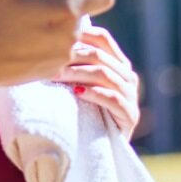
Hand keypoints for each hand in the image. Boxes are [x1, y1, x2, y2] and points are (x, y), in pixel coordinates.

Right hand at [0, 0, 115, 89]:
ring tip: (29, 14)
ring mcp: (64, 56)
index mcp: (67, 12)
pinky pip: (59, 48)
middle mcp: (72, 37)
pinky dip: (48, 38)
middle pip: (85, 11)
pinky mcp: (54, 70)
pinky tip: (24, 35)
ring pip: (71, 30)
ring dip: (58, 19)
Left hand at [51, 25, 140, 140]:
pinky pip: (113, 98)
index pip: (103, 39)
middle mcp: (127, 76)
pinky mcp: (130, 115)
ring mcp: (131, 96)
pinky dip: (94, 93)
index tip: (58, 35)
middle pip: (100, 56)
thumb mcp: (81, 83)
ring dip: (78, 73)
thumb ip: (76, 63)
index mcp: (118, 63)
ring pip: (105, 75)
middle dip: (72, 57)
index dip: (82, 34)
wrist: (99, 147)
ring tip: (57, 76)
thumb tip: (49, 40)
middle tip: (49, 61)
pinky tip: (77, 92)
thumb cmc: (85, 110)